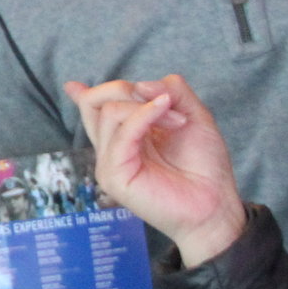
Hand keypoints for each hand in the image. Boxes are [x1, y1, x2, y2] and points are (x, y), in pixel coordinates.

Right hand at [63, 74, 247, 265]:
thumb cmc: (205, 166)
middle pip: (95, 103)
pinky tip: (163, 111)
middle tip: (166, 102)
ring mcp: (110, 163)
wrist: (215, 204)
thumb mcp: (194, 114)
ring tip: (179, 122)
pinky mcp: (114, 176)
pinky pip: (121, 133)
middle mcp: (113, 149)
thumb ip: (172, 91)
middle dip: (126, 88)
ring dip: (146, 106)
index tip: (72, 86)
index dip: (83, 96)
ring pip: (107, 112)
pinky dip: (142, 115)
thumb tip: (140, 84)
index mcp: (126, 136)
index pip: (94, 111)